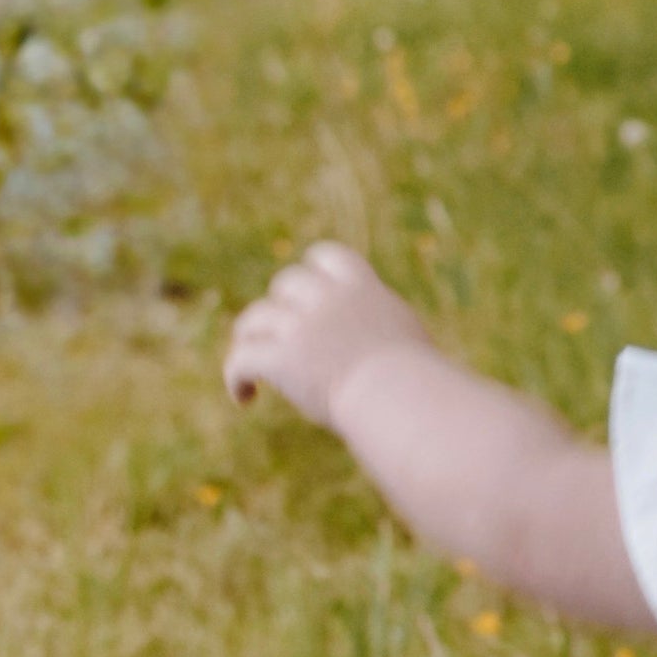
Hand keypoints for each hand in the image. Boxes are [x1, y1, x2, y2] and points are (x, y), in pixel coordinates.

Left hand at [222, 244, 436, 433]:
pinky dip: (236, 378)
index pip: (328, 257)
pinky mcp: (280, 358)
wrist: (403, 399)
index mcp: (364, 291)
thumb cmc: (420, 385)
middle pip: (287, 281)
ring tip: (253, 360)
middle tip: (282, 334)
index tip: (311, 294)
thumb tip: (385, 345)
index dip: (313, 271)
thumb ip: (386, 332)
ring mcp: (302, 327)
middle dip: (281, 305)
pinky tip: (244, 398)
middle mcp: (329, 300)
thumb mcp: (410, 343)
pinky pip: (241, 360)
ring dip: (250, 337)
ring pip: (255, 317)